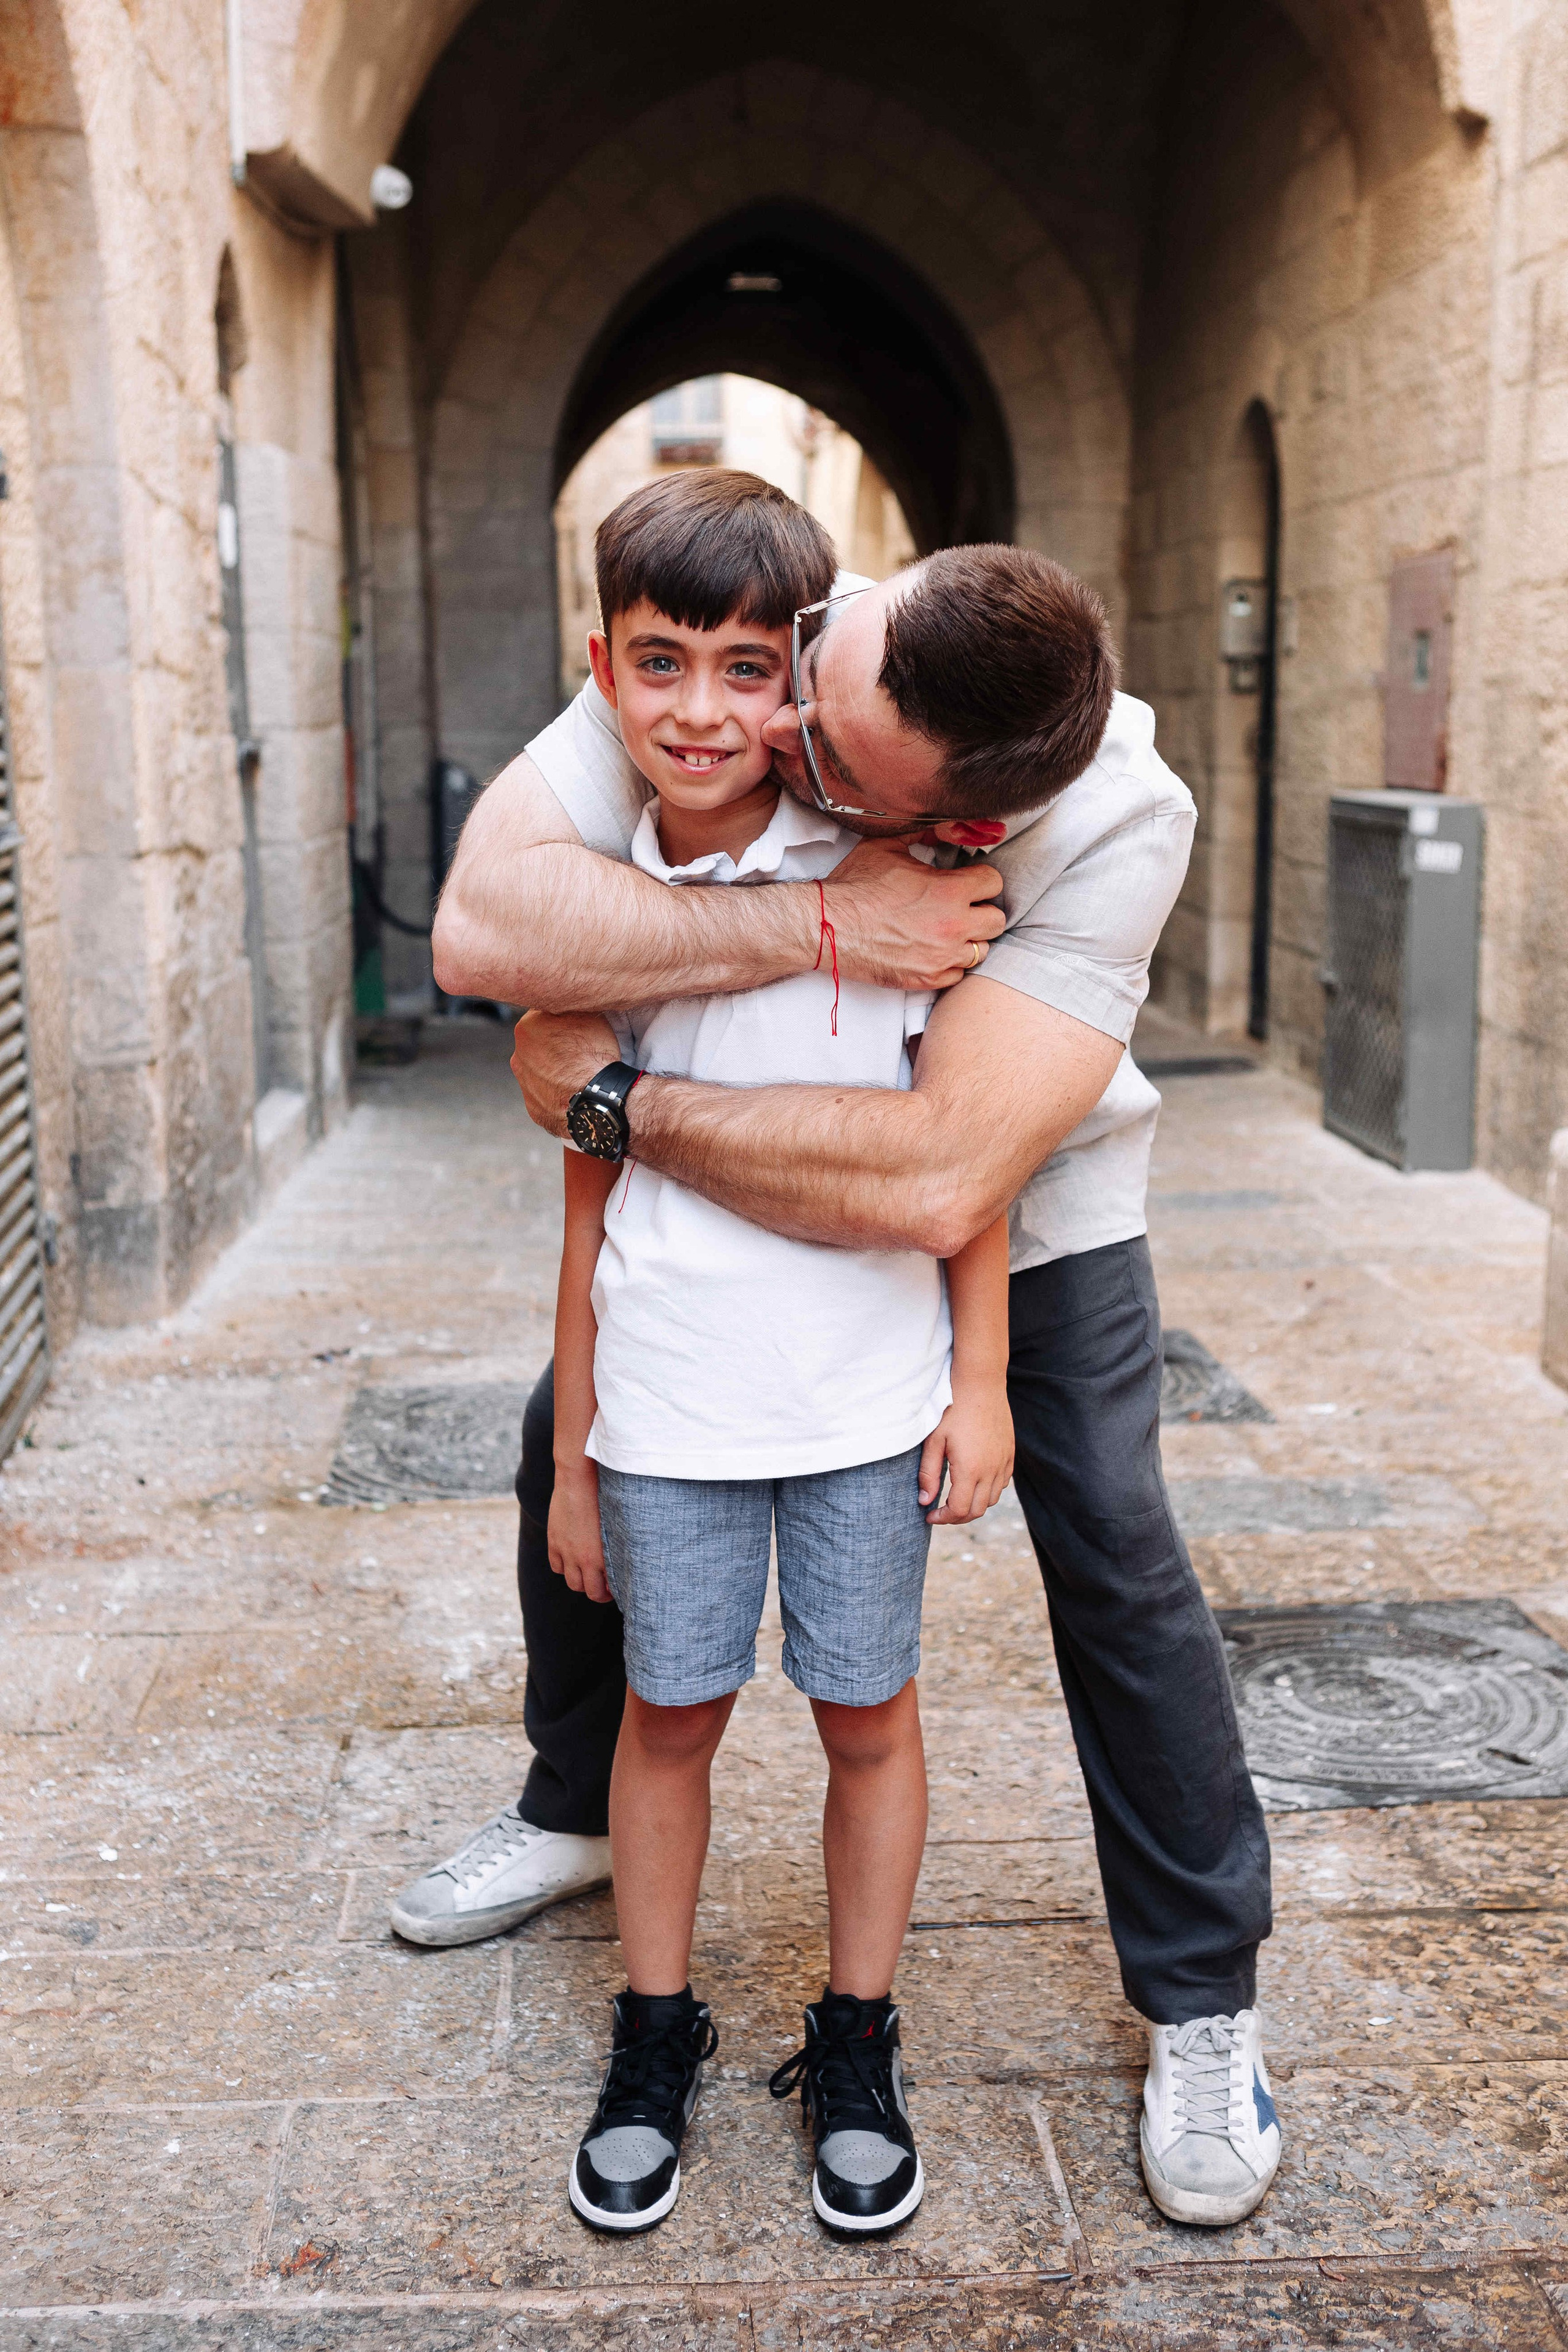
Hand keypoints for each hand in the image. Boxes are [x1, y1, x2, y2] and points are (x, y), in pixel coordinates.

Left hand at [511, 1009, 620, 1134]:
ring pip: (539, 1070)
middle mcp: (518, 1056)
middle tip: (578, 1050)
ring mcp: (524, 1084)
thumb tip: (568, 1001)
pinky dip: (556, 1092)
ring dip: (554, 1069)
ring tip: (577, 1074)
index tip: (573, 1024)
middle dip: (553, 1045)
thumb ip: (569, 1005)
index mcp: (526, 1027)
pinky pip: (544, 1095)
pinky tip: (573, 1092)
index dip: (560, 1018)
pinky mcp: (533, 1108)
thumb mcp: (587, 1015)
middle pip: (537, 1043)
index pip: (541, 1015)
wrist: (597, 1101)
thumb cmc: (593, 1056)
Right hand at [547, 1461, 611, 1603]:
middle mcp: (584, 1558)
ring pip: (572, 1582)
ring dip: (581, 1582)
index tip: (616, 1589)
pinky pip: (557, 1567)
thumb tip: (623, 1563)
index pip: (606, 1590)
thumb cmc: (605, 1499)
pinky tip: (572, 1561)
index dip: (611, 1594)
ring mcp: (567, 1551)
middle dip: (598, 1593)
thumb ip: (618, 1547)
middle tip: (605, 1587)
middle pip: (589, 1591)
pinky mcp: (554, 1542)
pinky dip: (564, 1568)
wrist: (579, 1481)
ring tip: (588, 1575)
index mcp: (604, 1556)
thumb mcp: (617, 1526)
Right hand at [823, 838, 1005, 990]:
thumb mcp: (888, 846)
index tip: (968, 881)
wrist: (827, 927)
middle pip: (996, 920)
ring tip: (948, 931)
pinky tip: (934, 951)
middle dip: (982, 911)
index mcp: (949, 891)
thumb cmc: (855, 886)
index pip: (994, 883)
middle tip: (963, 908)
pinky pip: (959, 974)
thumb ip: (922, 834)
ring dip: (969, 939)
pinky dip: (950, 963)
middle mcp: (953, 926)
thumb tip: (944, 825)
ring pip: (982, 950)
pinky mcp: (928, 979)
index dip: (981, 879)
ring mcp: (942, 956)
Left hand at [918, 1385, 1014, 1524]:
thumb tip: (925, 1501)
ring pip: (992, 1500)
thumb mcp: (934, 1441)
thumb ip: (928, 1474)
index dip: (943, 1518)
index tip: (929, 1515)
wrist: (980, 1385)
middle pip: (977, 1511)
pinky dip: (988, 1492)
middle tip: (941, 1512)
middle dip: (957, 1517)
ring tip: (956, 1498)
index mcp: (970, 1470)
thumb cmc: (952, 1410)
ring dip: (973, 1505)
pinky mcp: (1009, 1454)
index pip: (959, 1510)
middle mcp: (990, 1471)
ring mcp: (1003, 1463)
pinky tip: (974, 1482)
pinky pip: (1002, 1484)